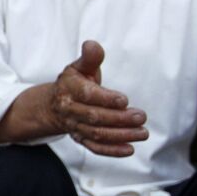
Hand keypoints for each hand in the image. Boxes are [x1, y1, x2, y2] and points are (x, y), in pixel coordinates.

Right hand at [50, 41, 147, 156]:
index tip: (125, 100)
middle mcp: (69, 110)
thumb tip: (92, 44)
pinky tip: (129, 149)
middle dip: (119, 119)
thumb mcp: (78, 67)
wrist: (53, 106)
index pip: (87, 95)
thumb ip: (90, 58)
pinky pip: (95, 147)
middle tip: (141, 117)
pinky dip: (111, 151)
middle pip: (94, 117)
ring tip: (142, 133)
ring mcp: (74, 126)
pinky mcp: (80, 139)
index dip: (106, 99)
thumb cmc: (73, 83)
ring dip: (120, 135)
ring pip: (97, 134)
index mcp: (69, 89)